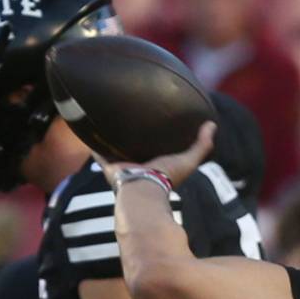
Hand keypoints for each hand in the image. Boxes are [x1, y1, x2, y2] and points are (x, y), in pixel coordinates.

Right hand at [94, 120, 215, 187]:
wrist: (143, 189)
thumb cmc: (166, 177)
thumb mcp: (188, 160)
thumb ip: (201, 145)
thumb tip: (213, 125)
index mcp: (155, 162)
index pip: (155, 145)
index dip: (155, 133)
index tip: (155, 115)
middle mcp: (137, 163)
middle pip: (133, 144)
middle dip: (132, 131)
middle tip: (128, 109)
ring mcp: (121, 163)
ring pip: (115, 146)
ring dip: (111, 134)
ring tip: (107, 112)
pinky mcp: (107, 163)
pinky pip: (97, 150)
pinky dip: (92, 140)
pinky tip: (87, 126)